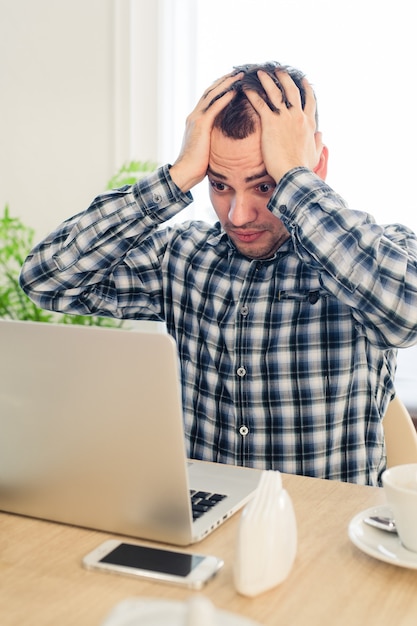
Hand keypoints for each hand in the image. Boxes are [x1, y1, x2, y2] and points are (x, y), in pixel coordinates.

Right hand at [170, 72, 242, 191]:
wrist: (185, 172)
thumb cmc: (196, 165)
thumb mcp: (206, 147)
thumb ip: (212, 138)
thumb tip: (223, 140)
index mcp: (194, 120)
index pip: (208, 98)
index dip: (220, 88)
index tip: (232, 80)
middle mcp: (194, 116)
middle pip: (210, 91)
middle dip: (224, 80)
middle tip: (238, 72)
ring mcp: (196, 119)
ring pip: (212, 95)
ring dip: (227, 84)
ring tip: (239, 76)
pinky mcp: (201, 125)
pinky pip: (215, 107)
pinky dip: (225, 97)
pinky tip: (235, 91)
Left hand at [244, 70, 323, 182]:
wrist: (293, 172)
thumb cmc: (303, 167)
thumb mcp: (315, 153)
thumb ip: (318, 142)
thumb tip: (321, 134)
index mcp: (309, 123)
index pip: (309, 101)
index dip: (306, 89)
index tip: (302, 81)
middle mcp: (298, 116)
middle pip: (292, 91)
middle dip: (285, 79)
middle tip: (279, 71)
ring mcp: (284, 117)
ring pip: (276, 92)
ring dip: (267, 81)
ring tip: (260, 73)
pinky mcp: (271, 122)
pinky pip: (260, 103)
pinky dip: (253, 94)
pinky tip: (246, 88)